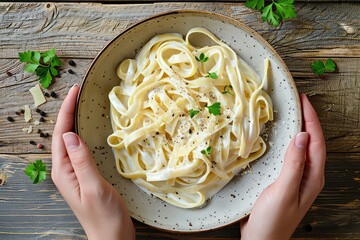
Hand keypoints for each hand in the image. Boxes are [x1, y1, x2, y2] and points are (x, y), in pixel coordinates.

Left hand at [51, 84, 134, 239]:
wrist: (112, 236)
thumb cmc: (104, 216)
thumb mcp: (93, 187)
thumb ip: (82, 161)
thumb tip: (71, 135)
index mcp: (63, 172)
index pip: (61, 135)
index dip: (66, 111)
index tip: (74, 92)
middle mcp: (66, 170)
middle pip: (63, 135)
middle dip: (68, 112)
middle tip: (77, 92)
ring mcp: (76, 172)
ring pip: (72, 141)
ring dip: (75, 121)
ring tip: (81, 104)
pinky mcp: (86, 175)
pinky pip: (81, 149)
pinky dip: (84, 133)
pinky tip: (89, 129)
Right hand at [240, 94, 325, 239]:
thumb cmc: (273, 219)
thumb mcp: (284, 191)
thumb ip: (294, 164)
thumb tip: (301, 136)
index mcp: (313, 177)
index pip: (317, 142)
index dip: (312, 120)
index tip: (304, 101)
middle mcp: (308, 175)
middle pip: (312, 142)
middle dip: (308, 120)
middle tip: (298, 102)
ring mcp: (296, 178)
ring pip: (301, 148)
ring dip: (298, 129)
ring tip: (290, 114)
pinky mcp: (284, 179)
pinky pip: (290, 155)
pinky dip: (286, 142)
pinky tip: (279, 138)